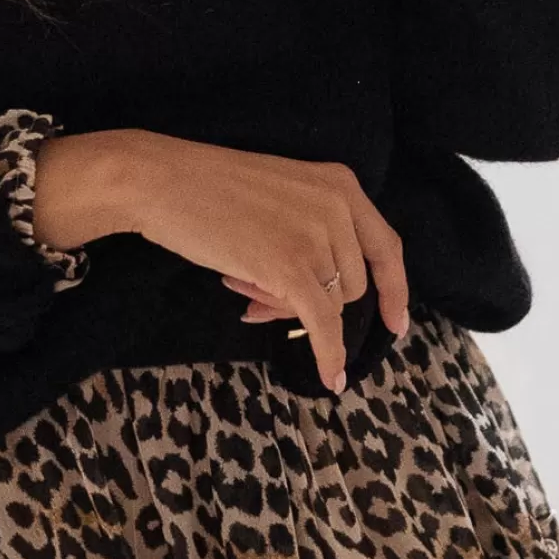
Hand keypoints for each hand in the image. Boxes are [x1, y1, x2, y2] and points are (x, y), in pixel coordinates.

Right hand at [52, 130, 408, 393]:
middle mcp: (339, 207)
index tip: (396, 322)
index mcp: (341, 184)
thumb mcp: (281, 194)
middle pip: (351, 283)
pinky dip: (328, 353)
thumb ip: (312, 227)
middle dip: (312, 300)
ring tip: (242, 292)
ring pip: (329, 304)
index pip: (386, 247)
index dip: (395, 289)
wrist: (161, 181)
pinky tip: (328, 377)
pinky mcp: (291, 267)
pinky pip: (323, 324)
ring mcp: (317, 237)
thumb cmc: (207, 188)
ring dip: (288, 310)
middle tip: (256, 295)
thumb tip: (319, 294)